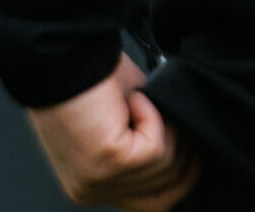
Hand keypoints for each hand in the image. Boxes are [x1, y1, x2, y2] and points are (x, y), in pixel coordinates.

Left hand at [27, 56, 200, 209]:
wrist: (60, 58)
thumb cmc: (87, 81)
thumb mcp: (124, 127)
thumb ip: (145, 150)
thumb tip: (186, 155)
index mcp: (92, 186)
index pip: (154, 204)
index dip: (182, 176)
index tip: (194, 150)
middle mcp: (91, 191)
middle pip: (166, 195)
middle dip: (182, 153)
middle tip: (176, 120)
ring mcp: (98, 181)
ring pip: (165, 167)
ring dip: (165, 128)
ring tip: (142, 102)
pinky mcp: (109, 162)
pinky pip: (156, 149)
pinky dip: (153, 118)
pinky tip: (133, 100)